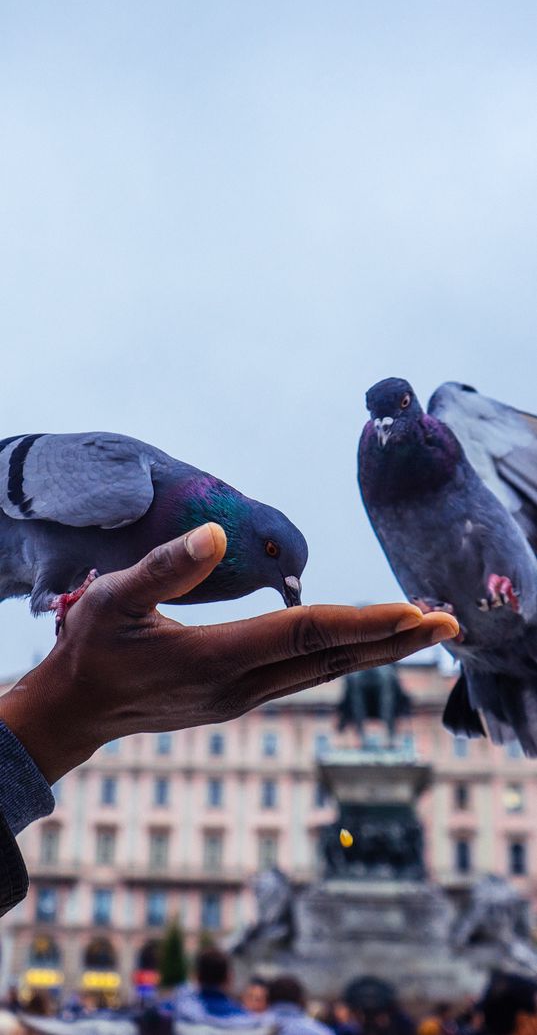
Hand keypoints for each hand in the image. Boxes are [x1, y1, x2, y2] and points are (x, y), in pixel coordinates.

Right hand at [0, 523, 457, 782]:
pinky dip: (344, 658)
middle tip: (450, 621)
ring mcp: (241, 699)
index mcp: (215, 661)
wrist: (74, 711)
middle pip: (332, 661)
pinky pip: (305, 677)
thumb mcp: (113, 600)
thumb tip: (215, 533)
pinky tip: (364, 646)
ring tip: (424, 630)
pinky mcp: (238, 699)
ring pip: (323, 673)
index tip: (413, 611)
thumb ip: (165, 568)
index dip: (363, 622)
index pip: (305, 637)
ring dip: (376, 651)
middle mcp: (239, 688)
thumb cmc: (91, 649)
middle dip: (393, 641)